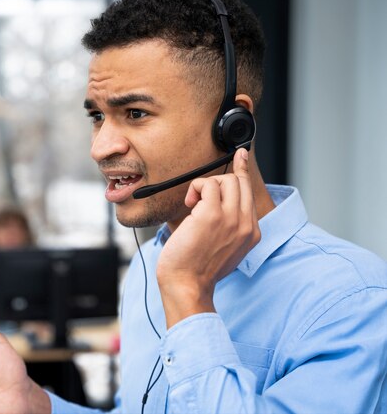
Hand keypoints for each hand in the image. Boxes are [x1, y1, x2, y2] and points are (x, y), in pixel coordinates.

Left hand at [157, 148, 260, 325]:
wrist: (187, 285)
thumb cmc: (196, 269)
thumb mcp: (225, 250)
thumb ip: (229, 228)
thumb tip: (215, 205)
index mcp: (252, 233)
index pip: (250, 194)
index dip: (243, 171)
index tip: (241, 154)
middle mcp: (246, 224)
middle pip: (239, 182)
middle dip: (217, 182)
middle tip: (199, 197)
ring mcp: (231, 218)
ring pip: (225, 180)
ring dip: (204, 187)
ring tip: (193, 205)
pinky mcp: (211, 215)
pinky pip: (207, 184)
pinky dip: (195, 188)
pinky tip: (189, 204)